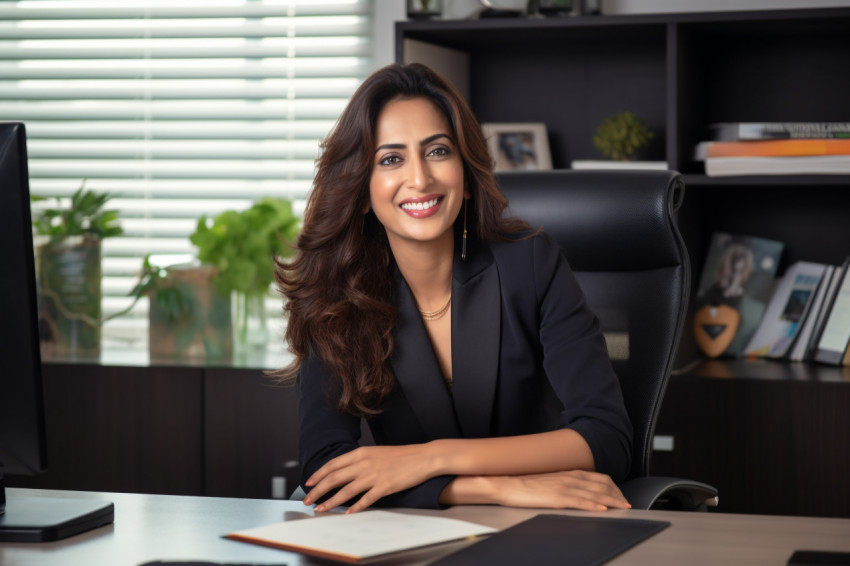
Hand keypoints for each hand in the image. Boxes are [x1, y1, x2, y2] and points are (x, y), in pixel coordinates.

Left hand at [302, 444, 437, 512]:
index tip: (308, 483)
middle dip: (317, 490)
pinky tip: (347, 513)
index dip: (318, 475)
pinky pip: (365, 499)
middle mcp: (364, 463)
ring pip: (345, 490)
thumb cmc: (401, 456)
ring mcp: (374, 475)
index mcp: (361, 453)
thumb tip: (343, 471)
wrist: (423, 457)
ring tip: (321, 509)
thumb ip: (359, 461)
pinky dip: (355, 507)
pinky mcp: (384, 487)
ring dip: (330, 501)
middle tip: (308, 500)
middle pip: (334, 478)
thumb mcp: (376, 453)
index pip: (333, 464)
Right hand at [493, 470, 630, 510]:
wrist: (509, 484)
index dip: (613, 487)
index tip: (621, 495)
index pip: (599, 477)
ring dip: (612, 500)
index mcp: (570, 473)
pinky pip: (581, 501)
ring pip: (596, 493)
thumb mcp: (552, 480)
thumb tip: (579, 491)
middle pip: (602, 484)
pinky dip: (594, 505)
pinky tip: (603, 509)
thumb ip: (567, 483)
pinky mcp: (558, 497)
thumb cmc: (527, 484)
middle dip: (617, 494)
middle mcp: (571, 477)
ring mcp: (565, 487)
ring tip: (622, 507)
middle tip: (626, 504)